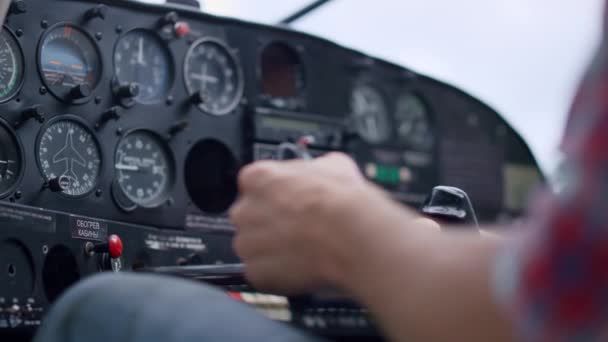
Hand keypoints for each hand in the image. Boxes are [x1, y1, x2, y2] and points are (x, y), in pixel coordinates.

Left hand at [230, 152, 386, 293]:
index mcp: (257, 178)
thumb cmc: (343, 201)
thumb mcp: (333, 165)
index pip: (254, 185)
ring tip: (304, 251)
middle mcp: (244, 210)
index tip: (289, 203)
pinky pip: (263, 274)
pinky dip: (279, 275)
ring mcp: (247, 244)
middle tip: (298, 229)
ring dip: (272, 250)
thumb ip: (314, 168)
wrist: (352, 237)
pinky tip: (302, 268)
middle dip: (269, 224)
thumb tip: (320, 170)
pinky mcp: (256, 273)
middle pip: (250, 217)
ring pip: (254, 248)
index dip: (275, 196)